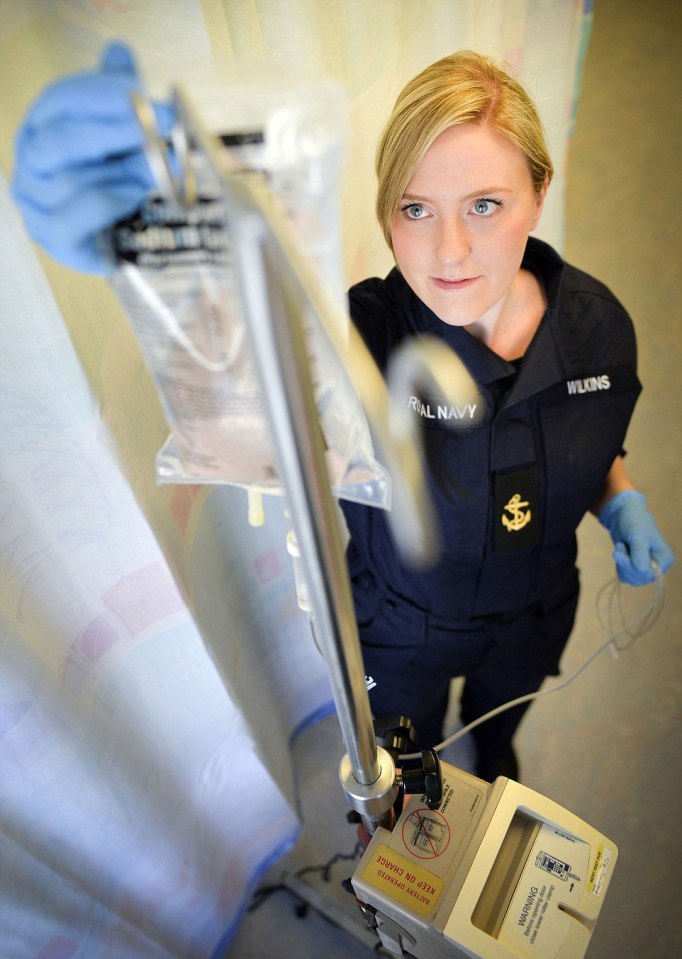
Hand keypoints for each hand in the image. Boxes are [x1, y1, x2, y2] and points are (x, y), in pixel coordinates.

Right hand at [11, 43, 173, 273]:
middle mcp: (30, 163)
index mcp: (42, 126)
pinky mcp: (54, 238)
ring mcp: (37, 203)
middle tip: (159, 130)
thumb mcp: (122, 134)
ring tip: (154, 170)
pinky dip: (111, 203)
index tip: (145, 94)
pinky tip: (135, 197)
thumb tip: (119, 52)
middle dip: (116, 132)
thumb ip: (118, 96)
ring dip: (121, 173)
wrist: (118, 236)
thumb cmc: (116, 179)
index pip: (60, 100)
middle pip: (61, 140)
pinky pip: (77, 216)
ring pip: (71, 181)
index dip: (102, 94)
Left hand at [598, 490, 673, 585]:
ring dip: (621, 563)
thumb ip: (640, 551)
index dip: (632, 568)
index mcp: (665, 559)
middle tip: (620, 546)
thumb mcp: (637, 534)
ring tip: (622, 546)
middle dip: (625, 564)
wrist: (624, 516)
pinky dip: (619, 565)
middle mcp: (658, 567)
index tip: (618, 553)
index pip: (649, 574)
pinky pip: (624, 576)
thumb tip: (643, 570)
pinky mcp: (636, 569)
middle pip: (639, 579)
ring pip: (631, 579)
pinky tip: (621, 553)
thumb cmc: (634, 522)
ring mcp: (647, 570)